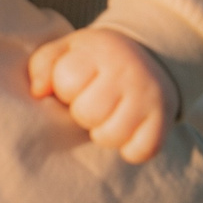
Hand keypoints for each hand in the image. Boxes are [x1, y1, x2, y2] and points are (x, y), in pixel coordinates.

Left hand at [27, 27, 180, 164]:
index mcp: (100, 49)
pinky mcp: (164, 120)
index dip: (64, 88)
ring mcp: (148, 96)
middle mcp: (128, 70)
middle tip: (94, 101)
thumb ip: (43, 65)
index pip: (66, 81)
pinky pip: (138, 152)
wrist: (150, 60)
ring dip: (103, 133)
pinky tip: (128, 129)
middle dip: (82, 112)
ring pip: (109, 136)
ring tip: (108, 115)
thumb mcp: (67, 50)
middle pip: (86, 113)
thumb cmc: (96, 61)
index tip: (77, 83)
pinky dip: (129, 149)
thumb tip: (38, 92)